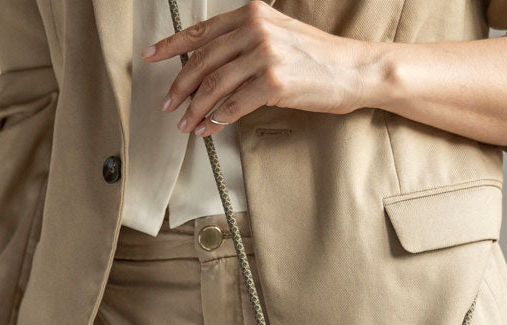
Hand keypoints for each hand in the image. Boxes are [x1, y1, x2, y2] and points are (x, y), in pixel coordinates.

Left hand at [141, 0, 378, 136]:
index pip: (201, 31)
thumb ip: (245, 42)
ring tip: (185, 124)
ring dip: (194, 109)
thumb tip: (210, 65)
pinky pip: (233, 105)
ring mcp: (264, 55)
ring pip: (213, 86)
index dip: (171, 46)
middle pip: (202, 61)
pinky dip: (216, 120)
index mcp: (252, 14)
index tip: (151, 56)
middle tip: (168, 104)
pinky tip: (208, 129)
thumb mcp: (279, 35)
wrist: (355, 69)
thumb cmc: (318, 58)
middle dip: (180, 87)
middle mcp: (255, 30)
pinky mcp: (274, 83)